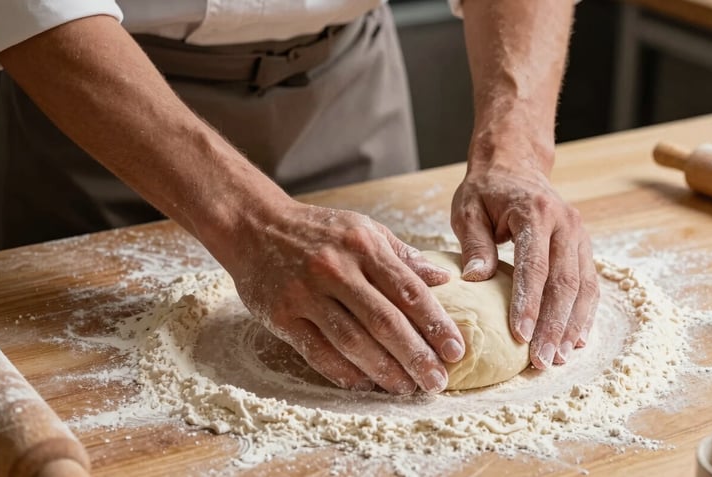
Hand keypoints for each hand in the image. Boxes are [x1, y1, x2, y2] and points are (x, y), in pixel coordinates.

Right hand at [210, 199, 465, 393]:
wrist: (255, 226)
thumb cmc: (318, 230)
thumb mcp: (363, 229)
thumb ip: (402, 256)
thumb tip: (443, 280)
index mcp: (362, 245)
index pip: (408, 290)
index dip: (436, 324)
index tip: (456, 350)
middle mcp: (336, 269)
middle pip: (384, 321)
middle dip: (416, 355)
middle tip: (437, 381)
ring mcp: (305, 293)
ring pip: (352, 341)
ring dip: (384, 370)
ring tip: (407, 388)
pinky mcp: (281, 315)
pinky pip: (317, 352)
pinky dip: (343, 372)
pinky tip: (365, 384)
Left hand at [451, 140, 598, 368]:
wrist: (515, 165)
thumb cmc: (486, 190)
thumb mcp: (468, 209)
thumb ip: (474, 244)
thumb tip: (474, 279)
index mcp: (535, 213)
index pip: (535, 265)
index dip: (529, 303)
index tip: (519, 336)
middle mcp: (565, 224)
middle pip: (565, 282)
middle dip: (554, 325)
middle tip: (542, 360)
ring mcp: (579, 236)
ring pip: (583, 287)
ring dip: (572, 325)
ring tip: (558, 358)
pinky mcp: (582, 247)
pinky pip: (589, 284)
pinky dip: (583, 314)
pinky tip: (575, 340)